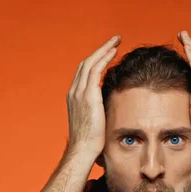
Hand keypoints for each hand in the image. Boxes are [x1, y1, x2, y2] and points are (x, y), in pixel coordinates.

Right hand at [67, 35, 120, 154]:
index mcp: (74, 98)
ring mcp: (79, 92)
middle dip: (100, 50)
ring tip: (116, 41)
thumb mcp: (94, 123)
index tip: (107, 54)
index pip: (83, 73)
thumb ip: (99, 112)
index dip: (95, 61)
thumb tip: (110, 111)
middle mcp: (74, 92)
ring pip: (90, 62)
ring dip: (103, 49)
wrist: (83, 150)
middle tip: (113, 42)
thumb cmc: (90, 142)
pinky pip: (95, 69)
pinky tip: (113, 52)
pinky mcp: (88, 95)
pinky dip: (104, 58)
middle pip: (85, 63)